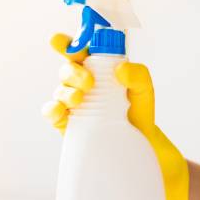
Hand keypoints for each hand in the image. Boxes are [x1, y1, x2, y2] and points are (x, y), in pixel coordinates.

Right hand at [41, 33, 188, 199]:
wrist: (146, 156)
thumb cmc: (142, 119)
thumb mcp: (146, 93)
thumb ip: (139, 76)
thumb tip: (120, 70)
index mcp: (100, 73)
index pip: (80, 52)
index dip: (69, 43)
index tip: (65, 42)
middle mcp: (85, 88)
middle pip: (67, 69)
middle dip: (71, 69)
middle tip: (89, 80)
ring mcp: (76, 108)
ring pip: (59, 90)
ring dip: (65, 89)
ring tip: (81, 97)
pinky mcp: (71, 129)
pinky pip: (53, 114)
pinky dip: (53, 109)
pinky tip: (61, 111)